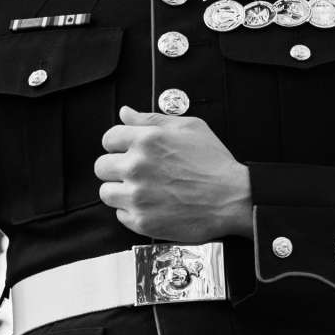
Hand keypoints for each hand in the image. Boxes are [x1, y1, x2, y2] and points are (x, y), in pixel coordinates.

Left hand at [95, 108, 253, 241]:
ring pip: (106, 192)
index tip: (126, 151)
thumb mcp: (189, 127)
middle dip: (115, 168)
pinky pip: (120, 215)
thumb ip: (152, 119)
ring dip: (120, 191)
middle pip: (101, 166)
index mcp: (146, 140)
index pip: (108, 138)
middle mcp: (137, 167)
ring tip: (142, 190)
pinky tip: (151, 205)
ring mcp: (137, 196)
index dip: (118, 144)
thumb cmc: (215, 164)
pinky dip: (132, 212)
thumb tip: (126, 113)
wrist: (233, 198)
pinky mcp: (142, 220)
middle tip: (135, 172)